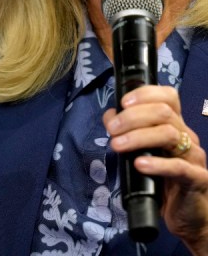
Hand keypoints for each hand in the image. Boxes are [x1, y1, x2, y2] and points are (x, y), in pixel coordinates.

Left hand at [103, 85, 207, 253]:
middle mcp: (187, 135)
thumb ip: (128, 131)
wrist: (187, 214)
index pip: (168, 96)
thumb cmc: (162, 177)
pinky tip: (139, 164)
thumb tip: (110, 116)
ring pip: (168, 134)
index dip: (145, 93)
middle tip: (112, 129)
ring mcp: (194, 156)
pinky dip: (156, 164)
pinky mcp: (197, 179)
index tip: (123, 102)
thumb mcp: (142, 150)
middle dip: (132, 117)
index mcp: (174, 124)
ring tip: (117, 145)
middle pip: (163, 112)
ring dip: (138, 137)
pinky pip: (178, 167)